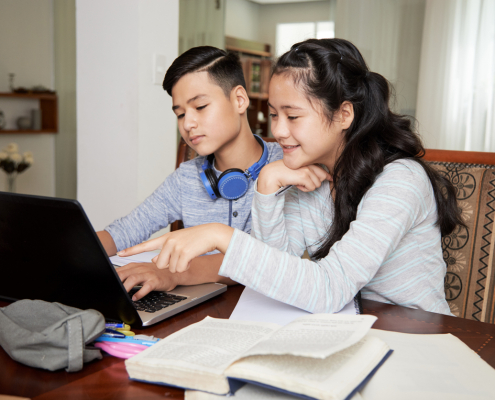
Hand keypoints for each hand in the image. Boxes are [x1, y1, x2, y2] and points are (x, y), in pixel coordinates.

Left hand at [116, 262, 179, 300]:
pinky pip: (146, 287)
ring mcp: (148, 274)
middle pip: (124, 273)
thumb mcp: (141, 271)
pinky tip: (135, 298)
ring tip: (122, 295)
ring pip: (134, 279)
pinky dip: (140, 293)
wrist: (172, 273)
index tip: (105, 284)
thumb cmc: (155, 273)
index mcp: (135, 266)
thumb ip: (128, 274)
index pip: (119, 270)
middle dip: (116, 281)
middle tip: (111, 290)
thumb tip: (114, 281)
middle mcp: (140, 268)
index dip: (111, 277)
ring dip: (126, 287)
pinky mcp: (155, 281)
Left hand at [117, 223, 233, 272]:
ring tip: (188, 255)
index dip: (132, 250)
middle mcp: (168, 241)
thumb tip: (155, 261)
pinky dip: (186, 267)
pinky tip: (192, 258)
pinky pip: (179, 269)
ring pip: (171, 268)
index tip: (120, 254)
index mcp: (166, 238)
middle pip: (160, 264)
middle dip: (170, 265)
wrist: (211, 233)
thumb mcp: (179, 242)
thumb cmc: (196, 239)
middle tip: (181, 257)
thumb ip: (166, 250)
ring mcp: (176, 246)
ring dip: (180, 266)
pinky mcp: (184, 252)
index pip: (145, 245)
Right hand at [257, 160, 331, 194]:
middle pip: (322, 176)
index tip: (331, 178)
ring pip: (317, 183)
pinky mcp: (303, 175)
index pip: (322, 169)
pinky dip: (305, 189)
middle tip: (303, 183)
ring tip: (299, 184)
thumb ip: (308, 172)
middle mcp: (307, 162)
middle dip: (315, 182)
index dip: (327, 175)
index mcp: (306, 160)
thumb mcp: (297, 171)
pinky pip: (311, 187)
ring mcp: (306, 168)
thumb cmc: (283, 174)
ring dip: (308, 187)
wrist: (271, 175)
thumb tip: (324, 177)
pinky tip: (297, 185)